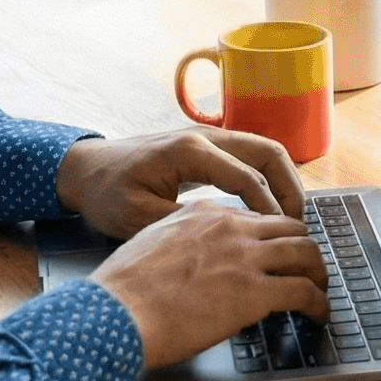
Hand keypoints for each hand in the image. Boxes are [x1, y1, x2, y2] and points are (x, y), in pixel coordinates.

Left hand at [55, 127, 305, 238]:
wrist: (81, 169)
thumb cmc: (105, 193)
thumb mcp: (140, 217)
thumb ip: (186, 226)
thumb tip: (228, 244)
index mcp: (190, 150)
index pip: (248, 177)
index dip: (269, 209)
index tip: (282, 238)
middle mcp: (204, 136)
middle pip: (269, 152)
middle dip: (291, 187)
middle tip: (299, 224)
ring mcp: (206, 138)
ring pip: (263, 151)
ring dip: (282, 181)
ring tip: (290, 217)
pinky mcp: (204, 147)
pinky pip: (247, 157)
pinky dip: (266, 178)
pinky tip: (266, 208)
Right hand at [91, 202, 328, 367]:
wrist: (116, 312)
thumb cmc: (123, 289)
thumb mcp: (153, 243)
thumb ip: (181, 241)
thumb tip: (194, 258)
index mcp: (205, 213)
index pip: (255, 217)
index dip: (272, 237)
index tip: (276, 253)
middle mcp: (231, 228)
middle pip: (290, 228)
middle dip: (304, 249)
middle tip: (308, 269)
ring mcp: (246, 258)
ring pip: (306, 254)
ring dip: (319, 273)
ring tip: (320, 291)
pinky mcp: (255, 292)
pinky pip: (304, 292)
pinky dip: (318, 303)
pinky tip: (318, 314)